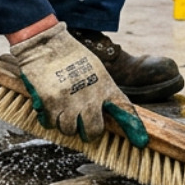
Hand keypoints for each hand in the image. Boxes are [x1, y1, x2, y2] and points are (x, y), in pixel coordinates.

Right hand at [9, 22, 147, 146]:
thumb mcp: (95, 67)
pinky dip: (48, 120)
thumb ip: (101, 89)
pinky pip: (50, 123)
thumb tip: (106, 112)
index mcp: (104, 84)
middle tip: (84, 129)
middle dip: (89, 133)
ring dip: (65, 125)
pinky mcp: (50, 101)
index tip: (140, 141)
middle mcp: (89, 95)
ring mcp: (69, 100)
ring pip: (69, 130)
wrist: (44, 42)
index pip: (124, 109)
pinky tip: (48, 109)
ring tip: (62, 112)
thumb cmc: (70, 54)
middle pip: (94, 130)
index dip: (133, 128)